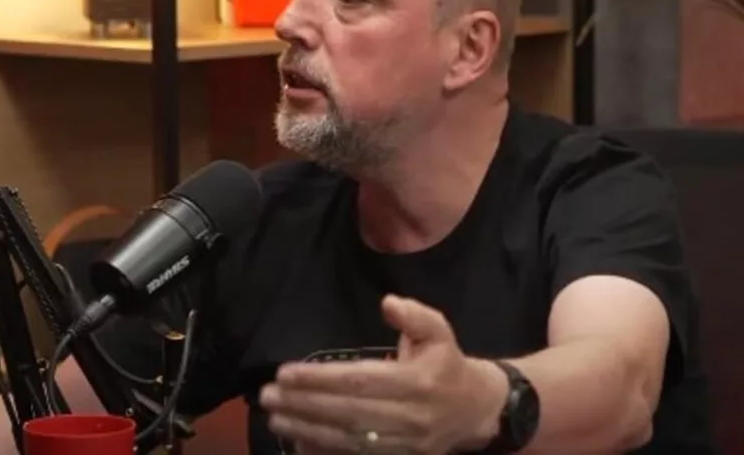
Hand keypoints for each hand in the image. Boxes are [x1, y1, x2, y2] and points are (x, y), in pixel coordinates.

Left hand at [260, 295, 508, 453]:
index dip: (320, 379)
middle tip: (267, 395)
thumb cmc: (447, 364)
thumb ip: (415, 316)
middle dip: (304, 405)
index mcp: (417, 382)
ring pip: (348, 439)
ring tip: (275, 418)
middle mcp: (409, 416)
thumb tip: (388, 303)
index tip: (286, 373)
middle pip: (348, 412)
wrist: (475, 410)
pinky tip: (298, 443)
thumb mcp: (439, 331)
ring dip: (307, 430)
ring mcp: (404, 443)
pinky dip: (326, 452)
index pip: (360, 380)